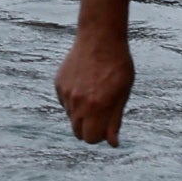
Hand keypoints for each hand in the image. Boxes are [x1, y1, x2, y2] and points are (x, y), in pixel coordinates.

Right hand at [52, 23, 134, 144]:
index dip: (100, 135)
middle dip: (89, 128)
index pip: (90, 139)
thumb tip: (113, 143)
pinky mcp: (59, 83)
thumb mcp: (123, 93)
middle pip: (78, 132)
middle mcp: (78, 103)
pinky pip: (65, 102)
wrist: (99, 37)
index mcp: (97, 107)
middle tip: (101, 113)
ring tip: (94, 93)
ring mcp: (66, 93)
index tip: (107, 126)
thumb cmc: (117, 65)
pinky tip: (84, 83)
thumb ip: (115, 120)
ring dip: (81, 113)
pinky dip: (73, 100)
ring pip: (71, 117)